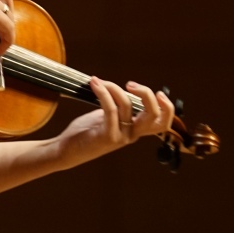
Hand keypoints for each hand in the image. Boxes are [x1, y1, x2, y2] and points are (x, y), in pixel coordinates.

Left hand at [56, 77, 175, 166]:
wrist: (65, 151)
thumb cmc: (85, 132)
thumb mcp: (106, 118)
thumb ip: (118, 108)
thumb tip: (122, 89)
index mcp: (135, 131)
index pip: (162, 124)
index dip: (168, 108)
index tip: (158, 92)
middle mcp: (132, 135)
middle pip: (154, 115)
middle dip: (146, 94)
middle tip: (130, 84)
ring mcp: (121, 137)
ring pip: (126, 106)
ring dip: (113, 87)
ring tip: (99, 81)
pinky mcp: (107, 136)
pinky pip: (110, 109)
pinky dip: (103, 93)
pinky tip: (94, 84)